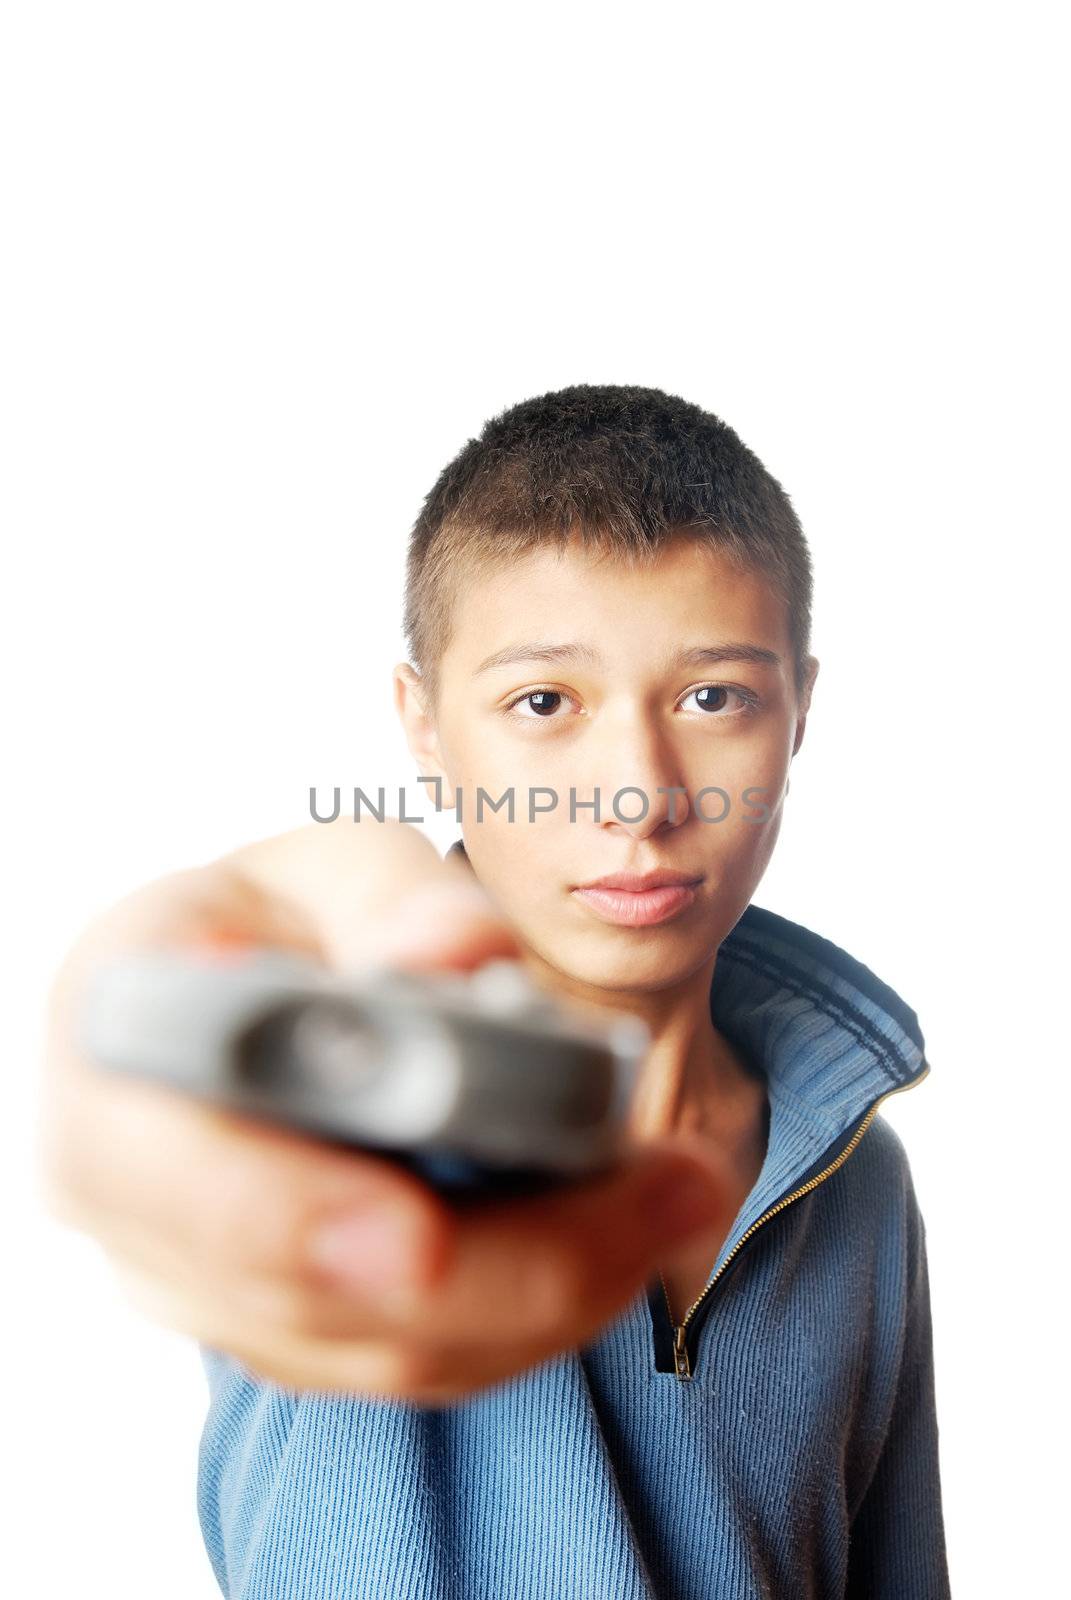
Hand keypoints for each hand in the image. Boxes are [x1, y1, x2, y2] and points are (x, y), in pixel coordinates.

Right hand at [39, 819, 733, 1403]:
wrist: (252, 992)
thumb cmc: (285, 922)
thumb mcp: (331, 865)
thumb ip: (392, 899)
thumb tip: (455, 959)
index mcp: (116, 1040)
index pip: (158, 1166)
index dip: (281, 1216)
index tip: (415, 1234)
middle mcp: (134, 1186)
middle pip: (313, 1293)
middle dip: (511, 1264)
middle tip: (671, 1193)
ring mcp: (205, 1275)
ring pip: (384, 1347)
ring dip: (555, 1294)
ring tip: (685, 1202)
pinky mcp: (289, 1321)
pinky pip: (417, 1356)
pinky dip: (535, 1312)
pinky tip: (625, 1239)